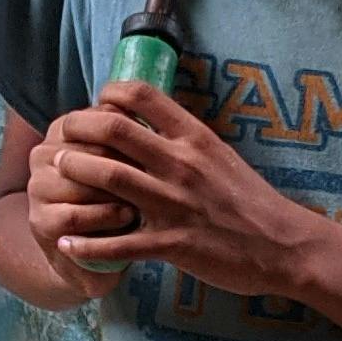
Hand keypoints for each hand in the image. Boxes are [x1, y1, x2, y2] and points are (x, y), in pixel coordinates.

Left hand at [26, 82, 318, 292]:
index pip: (141, 95)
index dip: (107, 95)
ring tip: (58, 173)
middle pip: (114, 130)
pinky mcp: (175, 243)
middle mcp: (182, 164)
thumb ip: (184, 138)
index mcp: (194, 137)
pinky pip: (121, 243)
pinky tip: (66, 244)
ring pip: (110, 179)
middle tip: (61, 138)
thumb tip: (149, 120)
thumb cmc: (250, 200)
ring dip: (76, 173)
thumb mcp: (220, 155)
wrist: (283, 245)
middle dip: (77, 129)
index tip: (93, 106)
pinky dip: (87, 245)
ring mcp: (177, 204)